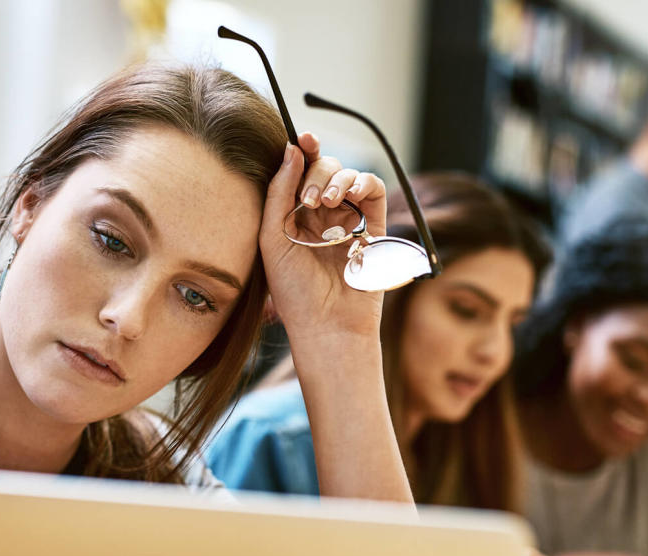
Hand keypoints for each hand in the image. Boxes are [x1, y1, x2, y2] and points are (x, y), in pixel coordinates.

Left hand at [259, 132, 387, 341]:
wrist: (325, 325)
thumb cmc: (293, 290)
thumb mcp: (273, 237)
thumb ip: (280, 192)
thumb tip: (292, 149)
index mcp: (294, 215)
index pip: (300, 172)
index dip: (302, 151)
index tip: (301, 138)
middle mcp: (322, 214)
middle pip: (324, 168)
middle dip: (317, 173)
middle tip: (310, 201)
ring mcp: (348, 219)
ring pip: (349, 174)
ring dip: (338, 178)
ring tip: (327, 203)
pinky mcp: (373, 228)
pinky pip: (373, 190)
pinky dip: (363, 182)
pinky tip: (349, 195)